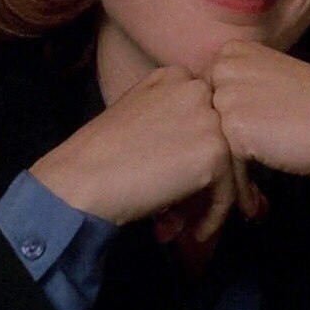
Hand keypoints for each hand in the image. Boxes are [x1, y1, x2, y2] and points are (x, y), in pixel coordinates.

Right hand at [30, 65, 259, 239]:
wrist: (79, 179)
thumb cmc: (99, 157)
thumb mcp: (139, 117)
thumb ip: (175, 124)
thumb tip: (210, 159)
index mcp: (175, 77)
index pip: (207, 118)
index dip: (197, 156)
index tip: (181, 186)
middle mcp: (196, 89)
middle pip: (223, 141)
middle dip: (207, 183)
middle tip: (184, 215)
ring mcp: (209, 118)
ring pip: (230, 168)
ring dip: (207, 202)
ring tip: (181, 226)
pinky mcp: (215, 150)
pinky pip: (228, 192)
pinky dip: (213, 217)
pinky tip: (192, 233)